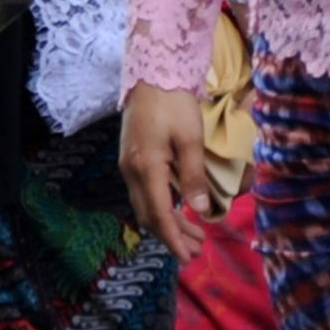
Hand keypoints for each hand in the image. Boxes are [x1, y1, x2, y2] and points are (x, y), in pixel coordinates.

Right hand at [121, 89, 216, 258]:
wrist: (150, 73)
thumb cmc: (173, 103)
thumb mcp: (190, 139)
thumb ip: (193, 176)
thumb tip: (201, 210)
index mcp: (146, 168)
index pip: (159, 215)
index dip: (173, 239)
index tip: (187, 256)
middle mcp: (131, 171)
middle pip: (149, 215)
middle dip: (171, 236)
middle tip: (195, 250)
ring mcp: (128, 165)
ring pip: (145, 205)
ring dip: (167, 223)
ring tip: (192, 235)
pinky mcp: (131, 158)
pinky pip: (144, 193)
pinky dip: (161, 207)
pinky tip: (178, 210)